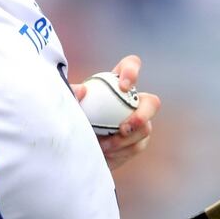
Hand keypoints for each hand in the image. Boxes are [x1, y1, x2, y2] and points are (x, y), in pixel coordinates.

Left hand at [72, 55, 160, 170]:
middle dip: (143, 115)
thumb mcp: (67, 105)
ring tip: (104, 146)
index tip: (123, 87)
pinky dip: (121, 151)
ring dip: (125, 140)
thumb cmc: (71, 117)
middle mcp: (132, 100)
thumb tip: (82, 90)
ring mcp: (139, 121)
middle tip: (124, 128)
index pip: (131, 65)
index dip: (132, 72)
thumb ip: (71, 95)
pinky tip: (106, 153)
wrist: (74, 145)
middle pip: (152, 102)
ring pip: (145, 128)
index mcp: (115, 81)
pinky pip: (138, 146)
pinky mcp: (138, 140)